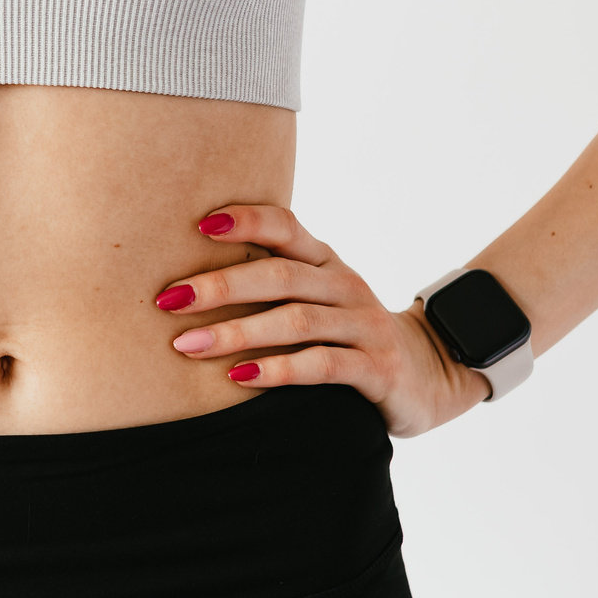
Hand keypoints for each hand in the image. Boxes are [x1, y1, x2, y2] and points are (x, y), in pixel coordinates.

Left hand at [157, 205, 485, 438]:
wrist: (428, 375)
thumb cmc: (347, 333)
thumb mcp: (314, 299)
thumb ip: (268, 283)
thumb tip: (183, 276)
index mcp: (325, 261)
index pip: (286, 228)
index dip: (246, 220)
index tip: (197, 224)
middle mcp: (345, 285)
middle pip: (280, 275)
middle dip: (220, 286)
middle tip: (168, 300)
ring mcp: (364, 325)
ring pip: (296, 320)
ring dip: (237, 332)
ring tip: (187, 344)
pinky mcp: (377, 368)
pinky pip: (323, 365)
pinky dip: (278, 370)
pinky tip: (240, 378)